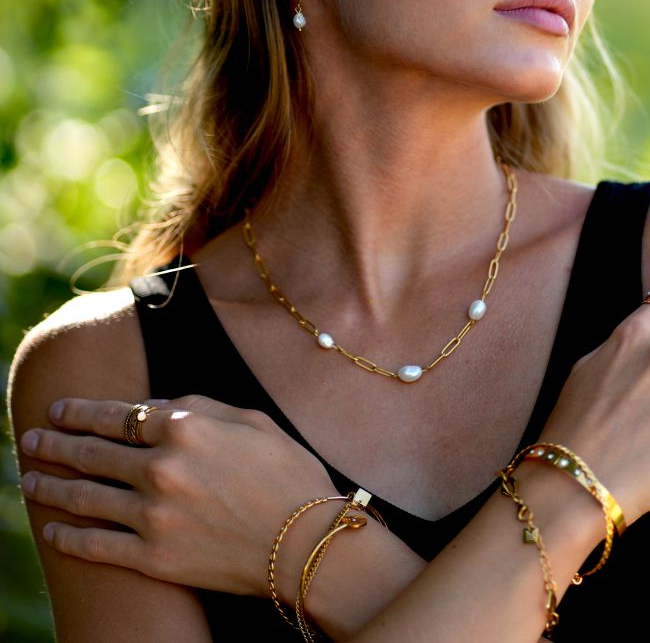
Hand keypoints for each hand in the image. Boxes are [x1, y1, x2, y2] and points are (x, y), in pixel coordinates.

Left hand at [19, 395, 335, 597]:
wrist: (306, 541)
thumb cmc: (288, 473)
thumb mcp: (253, 420)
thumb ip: (201, 406)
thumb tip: (155, 407)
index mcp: (186, 428)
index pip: (119, 416)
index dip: (83, 412)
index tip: (60, 410)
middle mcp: (161, 468)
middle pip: (93, 453)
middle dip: (56, 443)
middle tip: (32, 439)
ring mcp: (153, 515)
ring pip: (84, 497)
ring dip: (50, 485)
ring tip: (29, 478)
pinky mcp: (153, 557)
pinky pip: (96, 546)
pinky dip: (68, 536)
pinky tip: (52, 528)